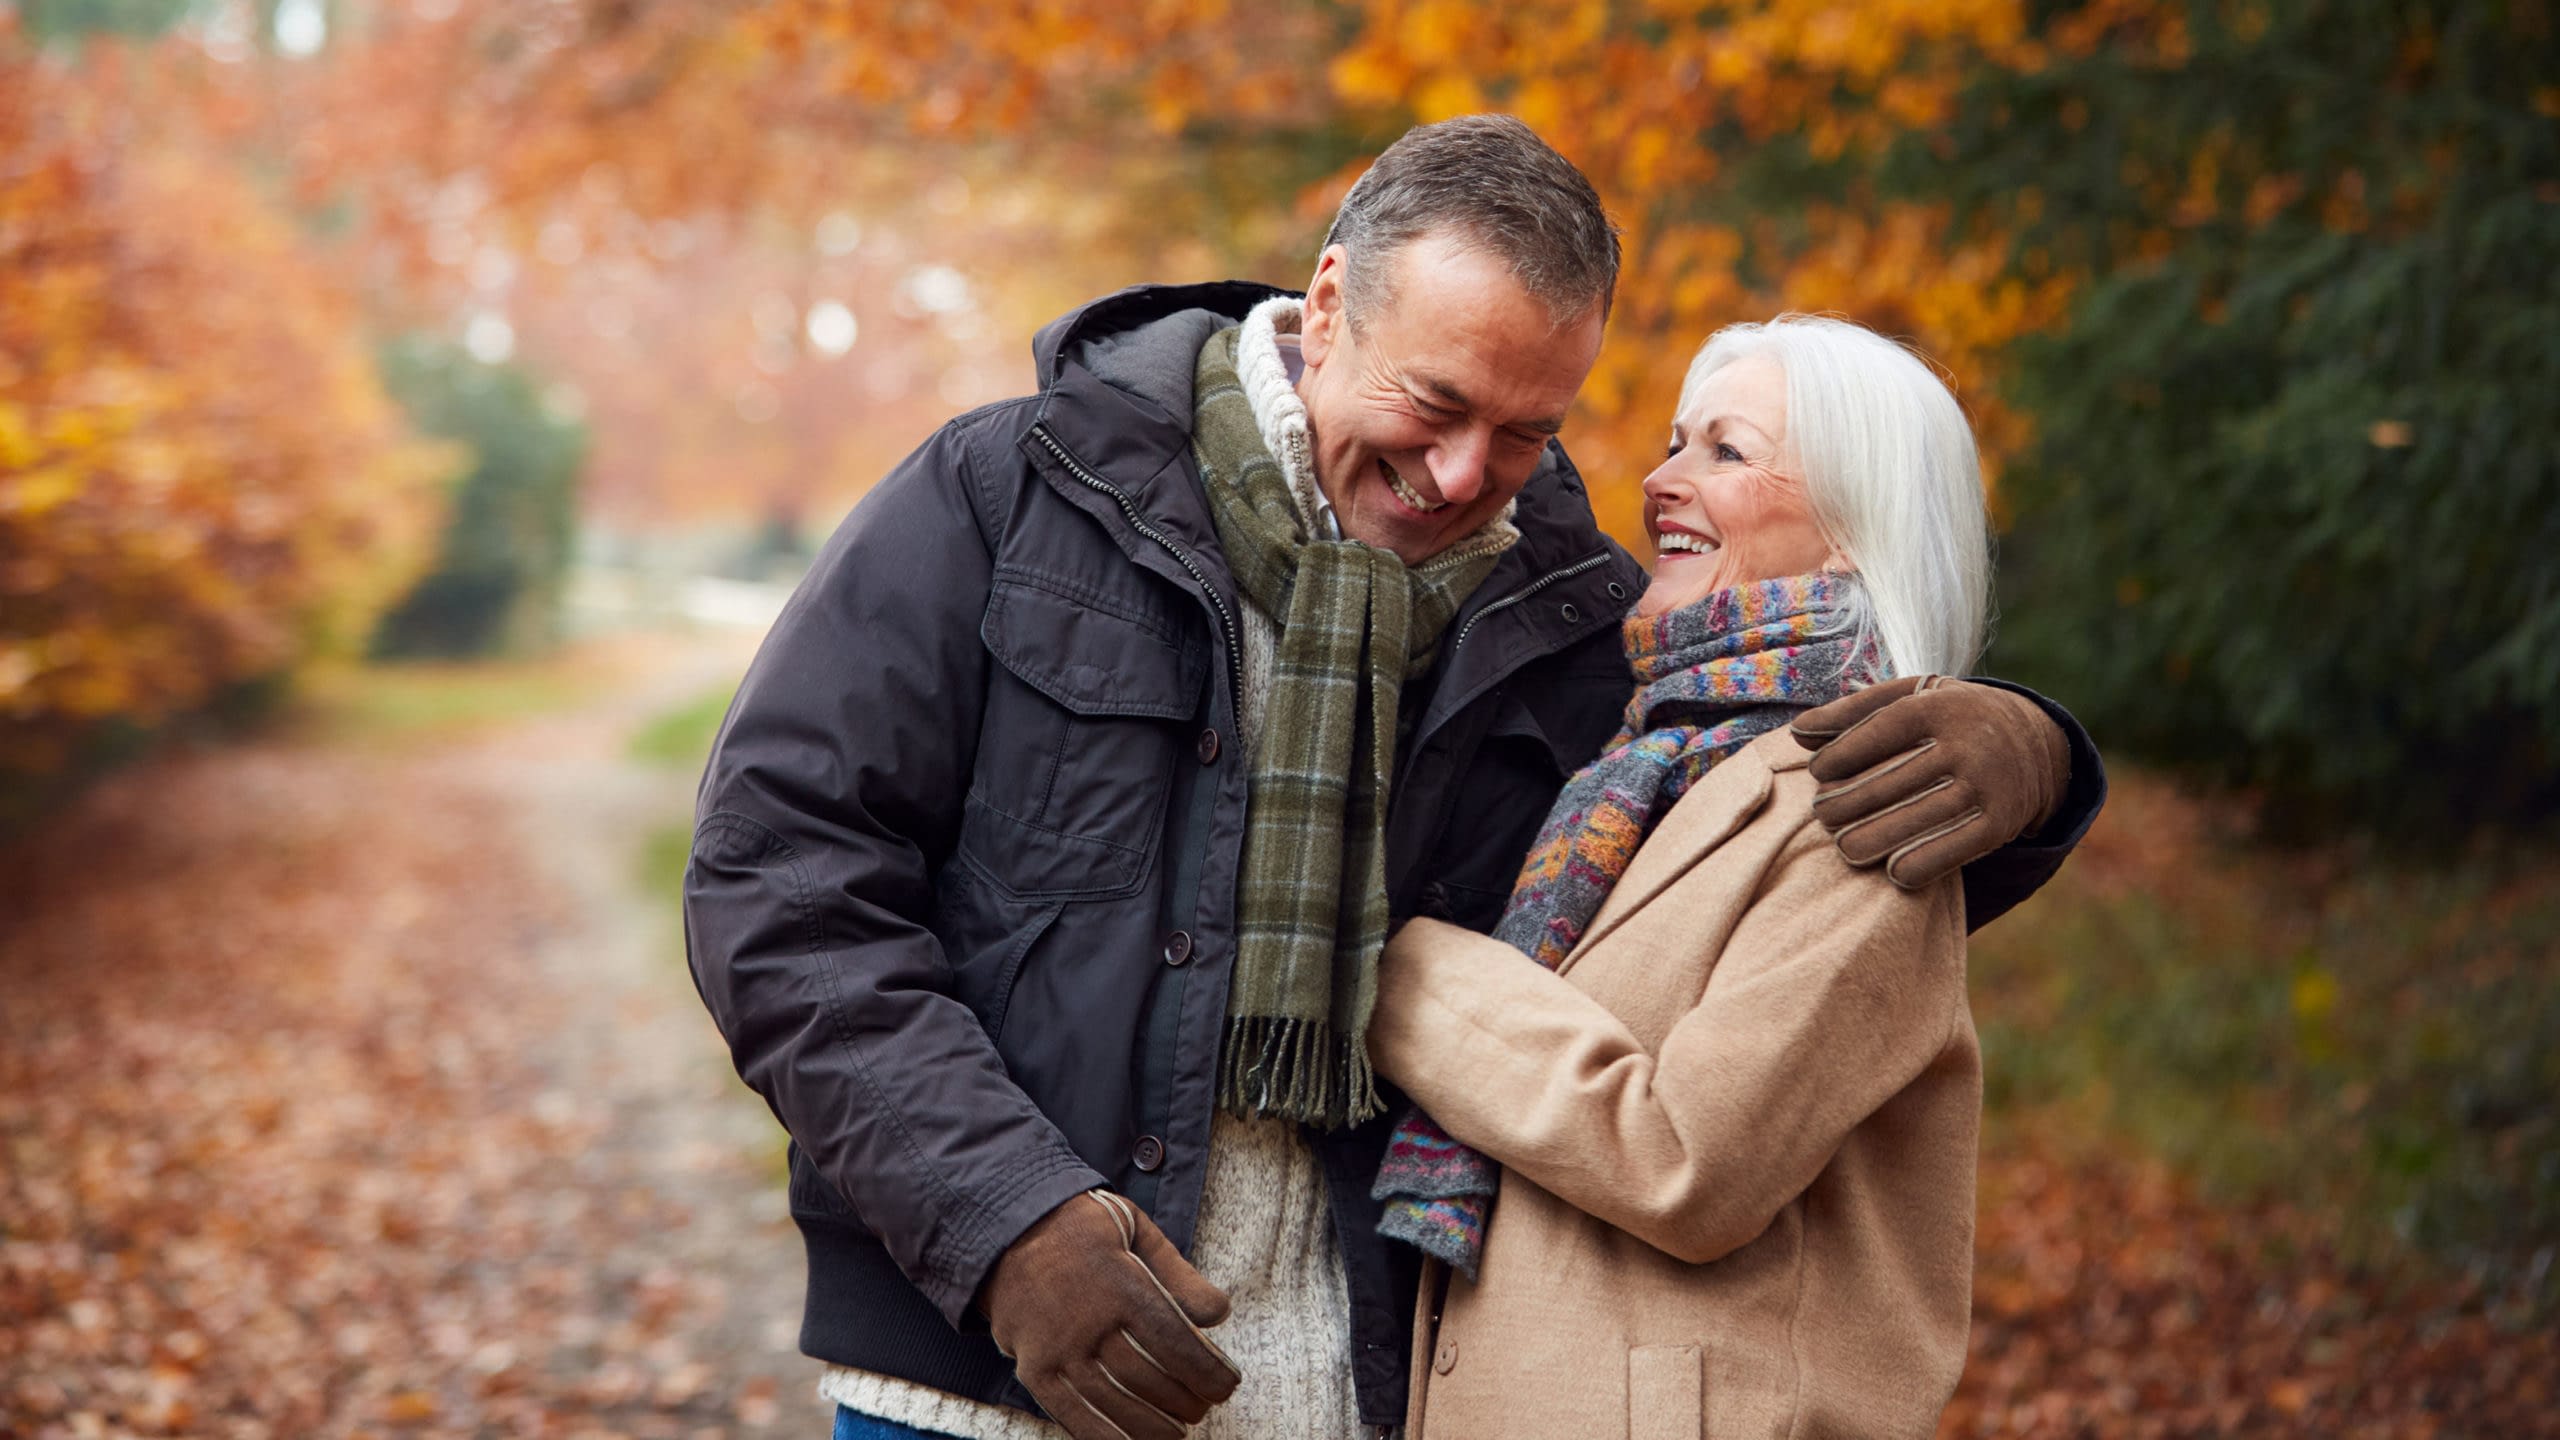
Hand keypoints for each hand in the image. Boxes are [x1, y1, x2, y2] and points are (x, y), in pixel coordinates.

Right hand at [981, 1190, 1240, 1438]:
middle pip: (1150, 1379)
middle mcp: (1088, 1321)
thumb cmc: (1080, 1226)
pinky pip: (1072, 1415)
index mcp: (1121, 1283)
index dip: (1207, 1373)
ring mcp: (1058, 1349)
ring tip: (1177, 1431)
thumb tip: (1217, 1314)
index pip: (1176, 1343)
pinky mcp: (1034, 1368)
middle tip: (1203, 1406)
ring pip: (1115, 1404)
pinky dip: (1105, 1436)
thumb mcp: (1136, 1228)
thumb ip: (1178, 1272)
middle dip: (1186, 1401)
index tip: (1226, 1386)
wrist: (1005, 1228)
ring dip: (1153, 1426)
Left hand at [1790, 675, 2070, 889]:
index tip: (1818, 772)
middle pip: (1894, 781)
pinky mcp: (2001, 822)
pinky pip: (1955, 850)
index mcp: (1940, 706)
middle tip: (1823, 816)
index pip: (1881, 730)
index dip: (1843, 754)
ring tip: (1846, 848)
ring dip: (1874, 840)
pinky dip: (1920, 866)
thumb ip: (1853, 711)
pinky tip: (1893, 871)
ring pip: (1919, 819)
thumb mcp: (1911, 697)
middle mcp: (1968, 742)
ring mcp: (1987, 784)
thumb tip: (1798, 732)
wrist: (2036, 742)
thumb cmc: (1950, 718)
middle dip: (1849, 803)